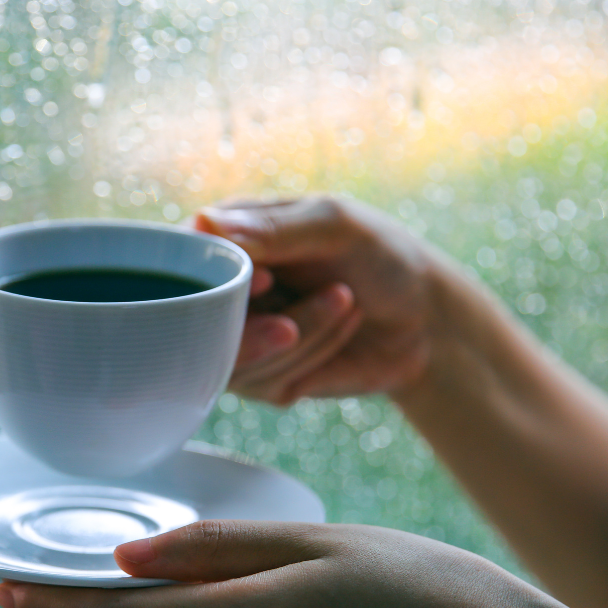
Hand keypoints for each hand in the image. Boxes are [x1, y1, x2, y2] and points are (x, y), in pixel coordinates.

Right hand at [196, 197, 436, 404]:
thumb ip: (272, 229)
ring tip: (346, 303)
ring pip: (233, 360)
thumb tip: (202, 223)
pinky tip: (341, 330)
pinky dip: (311, 360)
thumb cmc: (379, 255)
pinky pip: (265, 385)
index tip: (267, 281)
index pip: (183, 265)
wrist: (425, 317)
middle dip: (256, 326)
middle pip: (196, 325)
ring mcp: (237, 339)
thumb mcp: (334, 226)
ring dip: (301, 336)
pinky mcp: (262, 378)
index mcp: (225, 240)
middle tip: (296, 318)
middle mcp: (221, 292)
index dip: (213, 282)